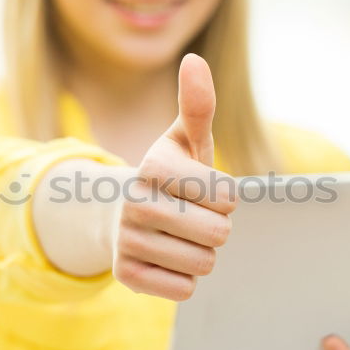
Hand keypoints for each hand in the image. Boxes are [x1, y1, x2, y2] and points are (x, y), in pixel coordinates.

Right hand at [111, 53, 236, 300]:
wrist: (121, 214)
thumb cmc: (171, 175)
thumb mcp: (186, 141)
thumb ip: (198, 105)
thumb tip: (194, 60)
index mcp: (153, 167)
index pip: (228, 198)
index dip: (224, 197)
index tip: (200, 190)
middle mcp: (134, 203)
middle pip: (219, 235)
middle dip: (215, 228)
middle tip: (191, 216)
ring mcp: (127, 241)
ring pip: (204, 264)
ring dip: (200, 253)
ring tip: (177, 236)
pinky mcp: (125, 275)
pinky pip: (184, 289)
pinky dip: (183, 278)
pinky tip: (165, 258)